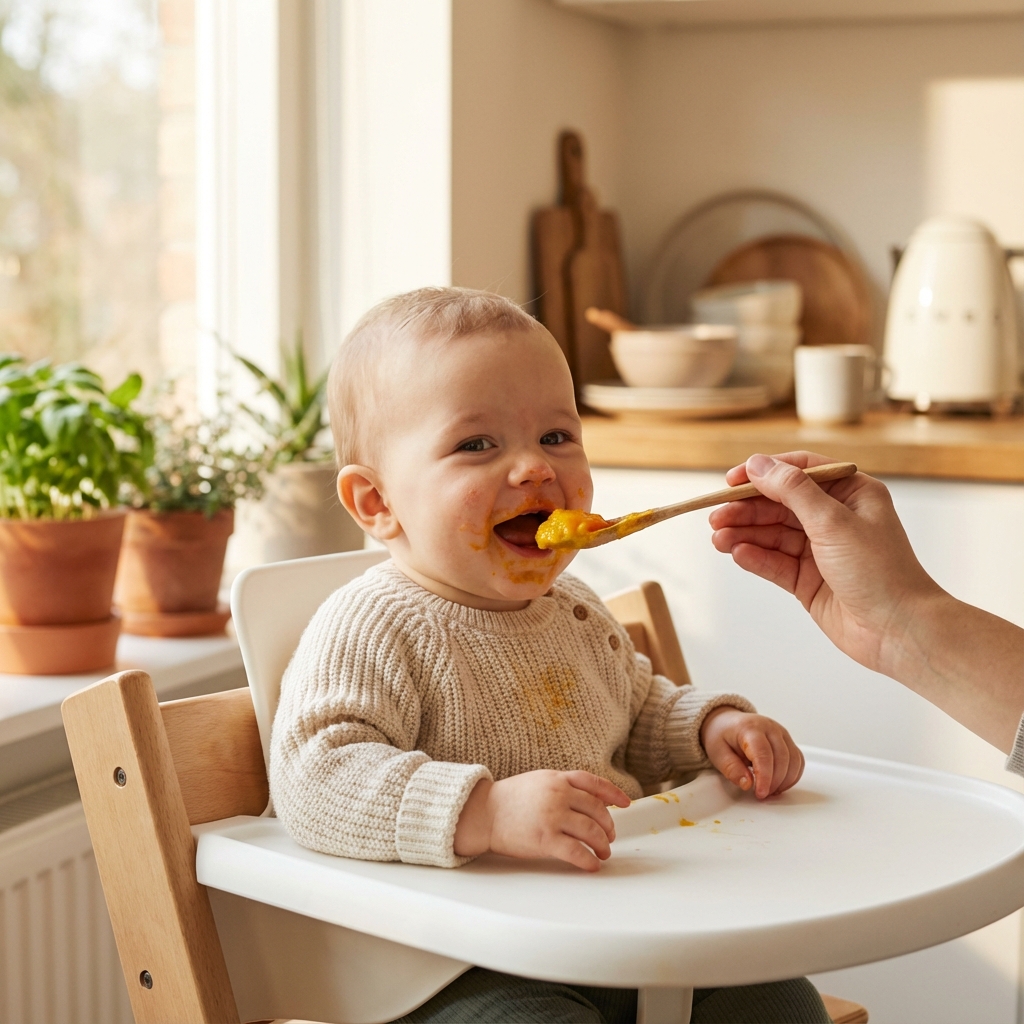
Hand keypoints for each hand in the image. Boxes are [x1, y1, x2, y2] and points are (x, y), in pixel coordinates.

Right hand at [453, 770, 630, 870]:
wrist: (484, 813)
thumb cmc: (510, 799)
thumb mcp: (539, 781)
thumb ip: (564, 786)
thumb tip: (592, 800)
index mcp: (557, 778)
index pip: (594, 783)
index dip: (614, 794)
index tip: (626, 804)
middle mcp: (558, 794)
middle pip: (597, 811)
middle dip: (608, 827)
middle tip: (609, 837)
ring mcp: (552, 816)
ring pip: (591, 832)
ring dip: (602, 845)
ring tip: (603, 853)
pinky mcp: (545, 839)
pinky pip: (576, 851)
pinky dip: (589, 860)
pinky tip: (592, 865)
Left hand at [700, 706, 804, 798]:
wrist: (726, 721)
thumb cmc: (721, 735)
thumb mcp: (717, 752)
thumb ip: (731, 768)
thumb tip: (747, 784)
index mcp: (750, 728)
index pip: (764, 754)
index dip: (765, 777)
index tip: (760, 793)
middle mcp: (770, 728)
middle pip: (782, 758)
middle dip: (774, 782)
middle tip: (762, 795)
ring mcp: (781, 733)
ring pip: (794, 760)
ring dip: (785, 781)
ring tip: (769, 790)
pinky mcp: (787, 741)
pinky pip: (798, 760)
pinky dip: (792, 776)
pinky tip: (779, 784)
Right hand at [708, 451, 942, 677]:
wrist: (899, 631)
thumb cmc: (881, 572)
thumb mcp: (833, 521)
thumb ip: (793, 491)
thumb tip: (759, 464)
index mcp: (851, 494)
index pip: (800, 472)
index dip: (764, 473)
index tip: (732, 480)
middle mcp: (835, 519)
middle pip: (779, 505)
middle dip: (747, 509)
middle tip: (716, 516)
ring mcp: (820, 550)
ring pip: (772, 535)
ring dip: (745, 534)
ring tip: (719, 539)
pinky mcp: (809, 580)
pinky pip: (775, 562)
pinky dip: (755, 557)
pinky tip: (738, 554)